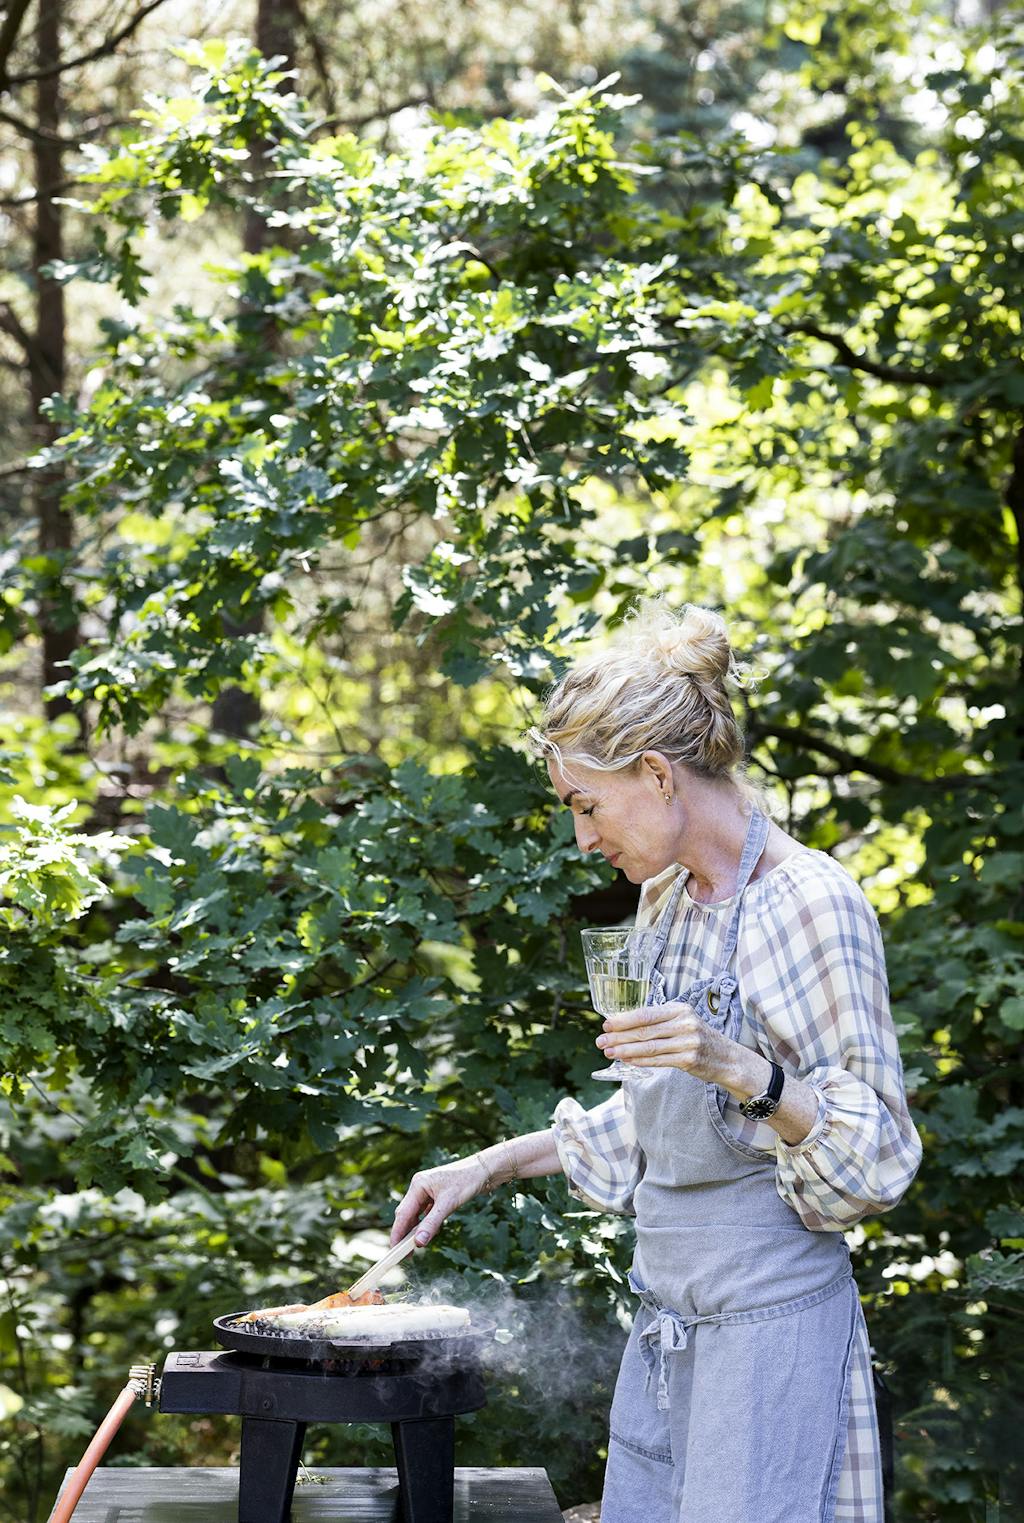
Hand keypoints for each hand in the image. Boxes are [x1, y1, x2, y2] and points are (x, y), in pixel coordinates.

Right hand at [389, 1154, 489, 1247]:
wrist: (484, 1170)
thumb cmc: (467, 1181)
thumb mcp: (448, 1204)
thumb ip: (432, 1223)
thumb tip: (418, 1243)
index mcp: (418, 1185)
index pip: (402, 1213)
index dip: (397, 1233)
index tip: (395, 1251)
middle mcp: (420, 1187)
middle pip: (407, 1214)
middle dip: (406, 1234)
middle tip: (407, 1254)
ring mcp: (428, 1191)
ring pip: (417, 1215)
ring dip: (418, 1229)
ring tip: (419, 1245)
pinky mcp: (437, 1195)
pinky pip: (426, 1213)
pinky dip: (428, 1223)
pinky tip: (433, 1231)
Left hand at [596, 1000, 736, 1082]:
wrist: (727, 1057)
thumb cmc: (699, 1037)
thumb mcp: (683, 1020)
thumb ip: (660, 1021)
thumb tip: (625, 1025)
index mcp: (680, 1009)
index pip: (646, 1014)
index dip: (624, 1020)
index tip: (606, 1024)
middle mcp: (684, 1024)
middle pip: (644, 1031)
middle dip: (619, 1037)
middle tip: (600, 1041)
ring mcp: (688, 1042)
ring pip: (649, 1047)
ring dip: (625, 1051)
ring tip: (609, 1052)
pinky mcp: (689, 1060)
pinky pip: (658, 1061)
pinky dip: (640, 1061)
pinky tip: (627, 1061)